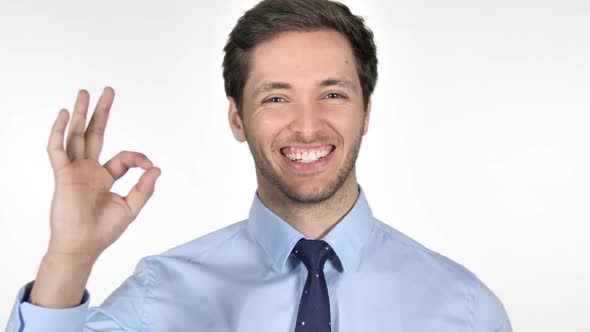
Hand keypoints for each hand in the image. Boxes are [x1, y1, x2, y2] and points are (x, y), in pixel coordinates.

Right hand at [29, 87, 160, 307]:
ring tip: (84, 93)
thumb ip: (144, 188)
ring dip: (80, 114)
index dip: (139, 157)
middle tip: (107, 91)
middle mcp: (89, 170)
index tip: (149, 166)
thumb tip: (157, 168)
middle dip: (102, 112)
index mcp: (105, 177)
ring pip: (76, 136)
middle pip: (95, 134)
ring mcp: (75, 171)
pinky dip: (59, 132)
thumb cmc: (103, 231)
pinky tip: (64, 115)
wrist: (82, 246)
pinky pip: (57, 150)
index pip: (123, 157)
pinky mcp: (63, 175)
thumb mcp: (131, 208)